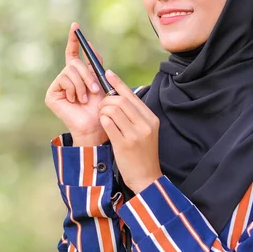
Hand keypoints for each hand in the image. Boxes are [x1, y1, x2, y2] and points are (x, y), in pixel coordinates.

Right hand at [45, 22, 107, 145]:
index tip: (75, 26)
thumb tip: (89, 45)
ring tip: (86, 98)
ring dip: (82, 84)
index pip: (74, 53)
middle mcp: (66, 78)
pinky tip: (76, 101)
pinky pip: (64, 80)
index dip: (74, 40)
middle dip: (87, 73)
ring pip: (70, 71)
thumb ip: (95, 64)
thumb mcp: (101, 81)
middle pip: (73, 63)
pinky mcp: (52, 94)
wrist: (97, 125)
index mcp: (78, 74)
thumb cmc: (101, 107)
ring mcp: (58, 86)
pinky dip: (74, 90)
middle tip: (95, 88)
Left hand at [99, 70, 161, 193]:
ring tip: (102, 117)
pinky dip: (103, 121)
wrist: (146, 178)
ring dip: (103, 111)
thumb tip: (119, 94)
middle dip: (106, 100)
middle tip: (102, 106)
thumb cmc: (142, 152)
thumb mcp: (145, 131)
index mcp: (151, 118)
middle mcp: (145, 124)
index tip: (108, 73)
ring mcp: (135, 134)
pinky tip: (103, 124)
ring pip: (112, 110)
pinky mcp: (124, 144)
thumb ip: (135, 114)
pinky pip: (108, 124)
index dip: (118, 83)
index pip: (132, 95)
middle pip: (120, 100)